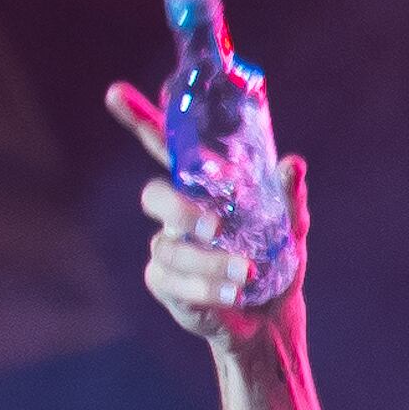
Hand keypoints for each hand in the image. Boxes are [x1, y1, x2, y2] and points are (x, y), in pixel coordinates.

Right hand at [109, 86, 310, 351]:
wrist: (271, 316)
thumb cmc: (276, 260)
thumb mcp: (290, 227)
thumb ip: (288, 197)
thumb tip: (293, 165)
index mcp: (203, 186)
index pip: (163, 145)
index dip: (139, 119)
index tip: (116, 93)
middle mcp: (178, 212)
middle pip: (155, 196)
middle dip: (180, 210)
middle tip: (216, 228)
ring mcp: (168, 247)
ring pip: (168, 246)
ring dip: (209, 261)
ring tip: (248, 274)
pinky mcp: (166, 283)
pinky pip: (171, 281)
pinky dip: (205, 289)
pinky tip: (233, 294)